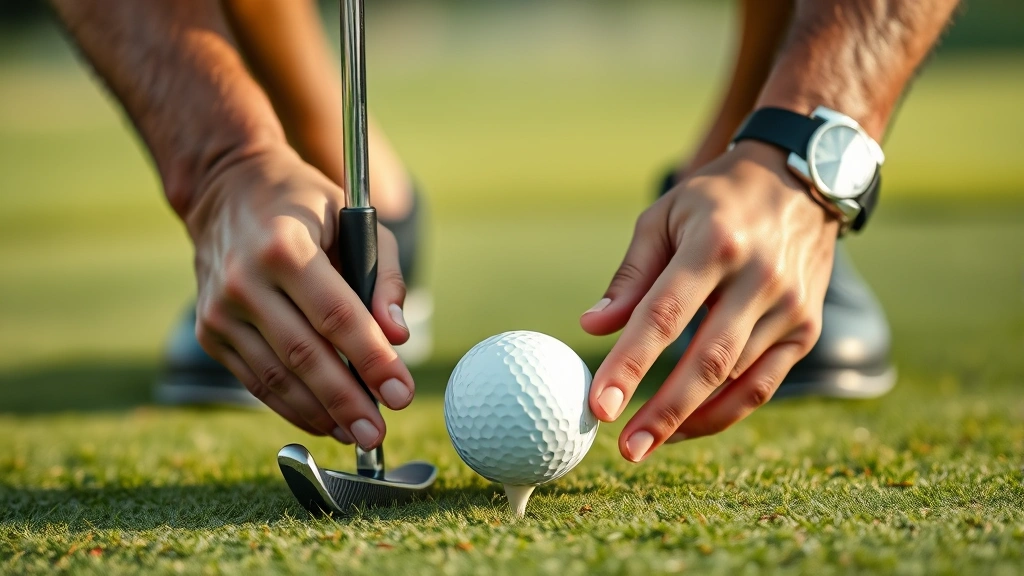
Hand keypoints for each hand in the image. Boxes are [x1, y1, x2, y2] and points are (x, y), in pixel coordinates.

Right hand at [185, 143, 413, 449]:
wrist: (225, 190)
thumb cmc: (305, 206)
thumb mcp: (356, 220)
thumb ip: (384, 278)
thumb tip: (398, 338)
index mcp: (285, 246)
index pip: (336, 316)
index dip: (371, 359)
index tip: (401, 393)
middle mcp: (245, 280)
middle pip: (304, 355)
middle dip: (347, 400)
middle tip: (378, 433)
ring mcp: (220, 309)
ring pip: (277, 377)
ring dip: (320, 413)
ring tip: (356, 434)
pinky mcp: (210, 332)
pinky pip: (256, 380)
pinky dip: (291, 406)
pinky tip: (324, 421)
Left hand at [581, 141, 836, 461]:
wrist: (801, 180)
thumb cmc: (715, 200)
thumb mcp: (663, 218)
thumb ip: (630, 277)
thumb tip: (592, 328)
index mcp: (715, 244)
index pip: (665, 315)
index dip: (630, 364)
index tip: (600, 406)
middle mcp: (760, 278)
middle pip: (707, 361)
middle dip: (663, 413)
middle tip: (625, 450)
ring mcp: (790, 306)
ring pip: (735, 380)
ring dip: (688, 418)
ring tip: (645, 441)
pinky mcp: (806, 327)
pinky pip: (762, 384)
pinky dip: (725, 411)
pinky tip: (688, 425)